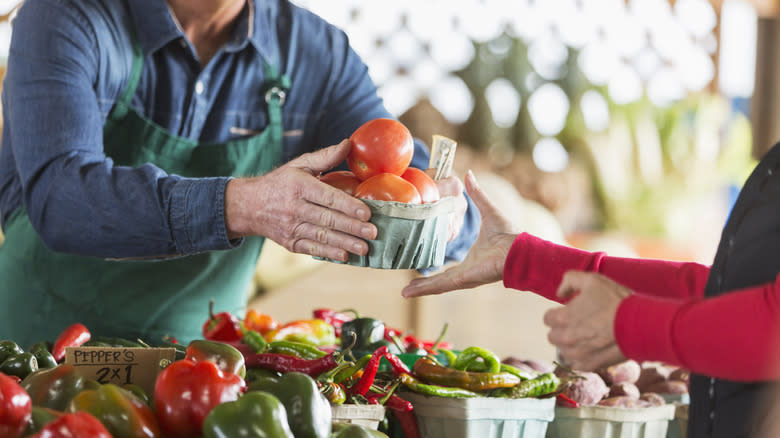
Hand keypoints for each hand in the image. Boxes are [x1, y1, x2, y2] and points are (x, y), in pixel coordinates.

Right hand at [224, 139, 376, 261]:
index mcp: (299, 186)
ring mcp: (291, 227)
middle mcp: (294, 208)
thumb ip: (325, 157)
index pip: (327, 197)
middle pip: (327, 219)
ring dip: (344, 243)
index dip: (347, 206)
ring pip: (322, 236)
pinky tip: (345, 256)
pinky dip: (329, 253)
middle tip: (372, 232)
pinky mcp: (290, 242)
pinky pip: (312, 249)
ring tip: (364, 248)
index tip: (366, 212)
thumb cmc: (281, 182)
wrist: (249, 206)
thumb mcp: (300, 165)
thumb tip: (349, 144)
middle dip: (352, 227)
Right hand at [402, 171, 520, 296]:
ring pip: (437, 286)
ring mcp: (464, 278)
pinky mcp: (464, 279)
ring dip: (421, 289)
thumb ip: (477, 195)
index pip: (447, 269)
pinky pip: (441, 284)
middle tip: (406, 289)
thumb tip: (468, 175)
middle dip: (423, 285)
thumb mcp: (487, 211)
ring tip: (405, 293)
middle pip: (439, 281)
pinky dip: (426, 288)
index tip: (420, 273)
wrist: (520, 249)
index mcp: (470, 261)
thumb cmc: (510, 235)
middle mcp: (465, 273)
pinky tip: (411, 291)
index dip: (434, 271)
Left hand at [543, 271, 630, 370]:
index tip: (568, 312)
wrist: (641, 324)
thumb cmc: (616, 300)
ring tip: (587, 337)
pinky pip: (576, 364)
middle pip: (553, 336)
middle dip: (562, 329)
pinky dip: (581, 358)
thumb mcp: (591, 280)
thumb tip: (560, 293)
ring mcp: (577, 353)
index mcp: (563, 317)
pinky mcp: (590, 365)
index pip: (547, 319)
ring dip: (570, 345)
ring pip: (563, 351)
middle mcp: (566, 338)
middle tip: (578, 324)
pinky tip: (592, 349)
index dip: (557, 314)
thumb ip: (569, 281)